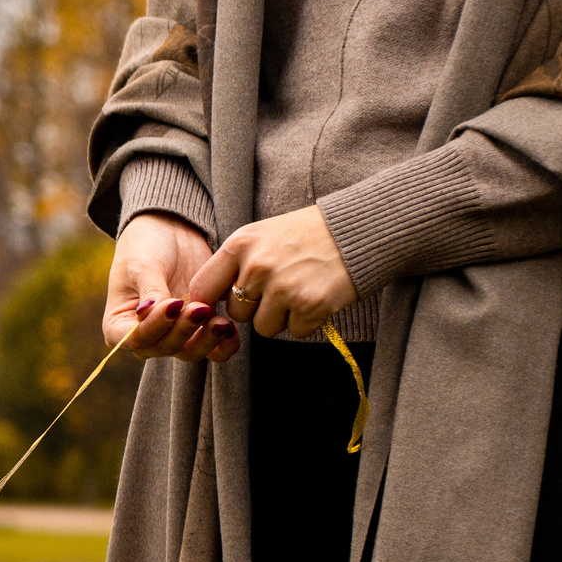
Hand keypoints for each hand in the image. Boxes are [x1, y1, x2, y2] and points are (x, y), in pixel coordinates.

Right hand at [103, 212, 237, 362]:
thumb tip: (147, 314)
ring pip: (188, 351)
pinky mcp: (199, 327)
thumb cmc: (145, 246)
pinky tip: (230, 329)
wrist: (171, 229)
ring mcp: (173, 333)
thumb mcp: (142, 265)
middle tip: (199, 307)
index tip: (173, 304)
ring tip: (220, 321)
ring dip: (205, 340)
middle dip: (183, 330)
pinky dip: (223, 345)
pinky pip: (212, 347)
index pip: (135, 339)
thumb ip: (150, 292)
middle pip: (164, 348)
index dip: (154, 327)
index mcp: (119, 325)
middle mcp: (145, 335)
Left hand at [189, 206, 354, 340]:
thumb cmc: (305, 234)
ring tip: (300, 289)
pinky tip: (318, 296)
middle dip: (256, 307)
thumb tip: (202, 300)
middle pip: (237, 313)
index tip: (221, 305)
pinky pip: (295, 332)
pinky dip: (308, 321)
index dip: (209, 303)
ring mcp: (284, 287)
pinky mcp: (311, 306)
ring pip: (264, 327)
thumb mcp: (260, 235)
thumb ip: (232, 264)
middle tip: (282, 286)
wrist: (359, 229)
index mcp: (239, 245)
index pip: (202, 288)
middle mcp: (257, 266)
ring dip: (282, 317)